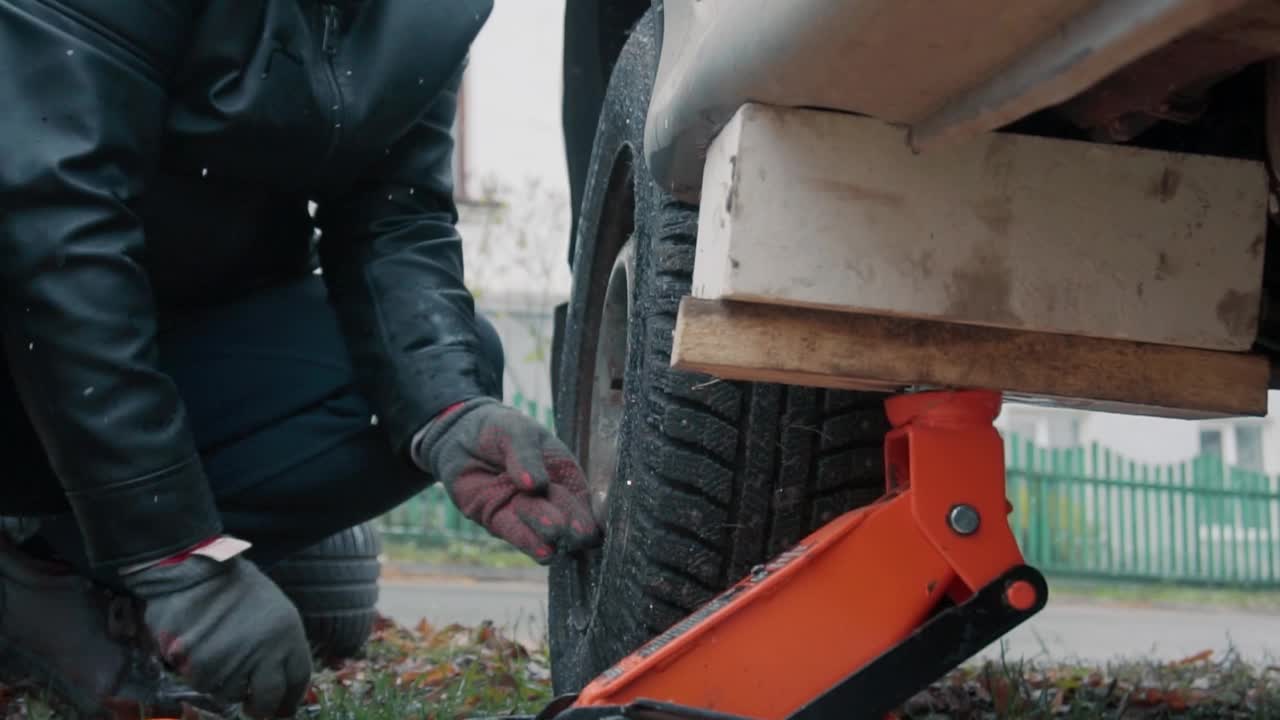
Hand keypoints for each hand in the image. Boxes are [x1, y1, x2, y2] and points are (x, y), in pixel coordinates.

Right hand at [121, 554, 311, 717]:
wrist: (191, 571)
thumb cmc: (232, 587)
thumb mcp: (272, 608)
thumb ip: (278, 643)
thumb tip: (279, 681)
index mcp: (288, 632)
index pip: (299, 678)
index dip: (290, 699)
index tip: (283, 710)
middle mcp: (266, 651)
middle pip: (269, 699)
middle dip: (261, 708)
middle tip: (253, 708)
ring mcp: (233, 661)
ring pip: (231, 693)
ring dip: (225, 683)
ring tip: (217, 652)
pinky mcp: (201, 667)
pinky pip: (204, 685)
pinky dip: (201, 674)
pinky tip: (198, 650)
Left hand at [413, 398, 601, 562]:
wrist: (459, 435)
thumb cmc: (498, 429)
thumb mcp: (516, 432)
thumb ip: (526, 456)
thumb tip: (536, 484)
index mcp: (563, 473)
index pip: (580, 498)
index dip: (585, 514)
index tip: (587, 527)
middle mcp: (548, 498)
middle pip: (566, 518)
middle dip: (570, 526)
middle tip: (570, 529)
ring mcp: (525, 512)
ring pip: (542, 530)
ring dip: (546, 532)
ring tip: (552, 531)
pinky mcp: (499, 521)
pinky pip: (516, 535)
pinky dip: (529, 542)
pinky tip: (543, 551)